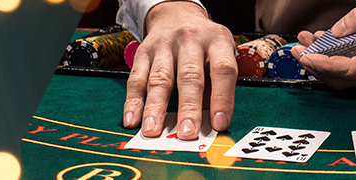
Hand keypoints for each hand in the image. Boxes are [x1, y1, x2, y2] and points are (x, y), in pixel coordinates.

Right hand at [123, 1, 236, 139]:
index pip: (223, 70)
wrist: (176, 15)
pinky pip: (136, 78)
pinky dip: (133, 101)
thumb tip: (210, 122)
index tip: (219, 124)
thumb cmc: (204, 45)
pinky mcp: (143, 52)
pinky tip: (132, 120)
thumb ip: (216, 85)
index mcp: (217, 40)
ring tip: (153, 131)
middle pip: (190, 76)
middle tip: (187, 133)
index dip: (223, 98)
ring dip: (155, 108)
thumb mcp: (220, 54)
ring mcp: (164, 45)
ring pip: (160, 79)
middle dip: (188, 108)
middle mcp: (190, 40)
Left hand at [290, 0, 355, 89]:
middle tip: (298, 47)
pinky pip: (354, 72)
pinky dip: (335, 62)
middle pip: (342, 80)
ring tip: (308, 42)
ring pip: (346, 79)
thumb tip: (338, 28)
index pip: (349, 69)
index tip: (306, 55)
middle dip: (316, 66)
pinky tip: (325, 44)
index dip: (323, 65)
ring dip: (323, 64)